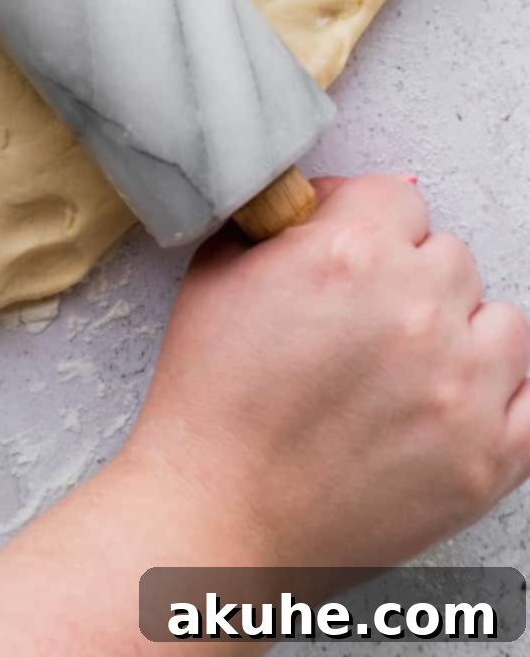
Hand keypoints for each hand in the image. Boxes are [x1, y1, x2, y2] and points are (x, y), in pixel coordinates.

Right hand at [124, 175, 529, 567]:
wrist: (217, 512)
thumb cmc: (210, 398)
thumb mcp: (219, 271)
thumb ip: (284, 218)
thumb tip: (339, 200)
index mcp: (350, 253)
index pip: (397, 199)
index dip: (363, 226)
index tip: (345, 257)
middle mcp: (416, 309)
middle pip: (450, 256)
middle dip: (409, 279)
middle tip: (362, 323)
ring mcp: (462, 387)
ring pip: (502, 321)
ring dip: (461, 335)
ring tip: (408, 369)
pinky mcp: (488, 458)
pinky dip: (499, 400)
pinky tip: (449, 407)